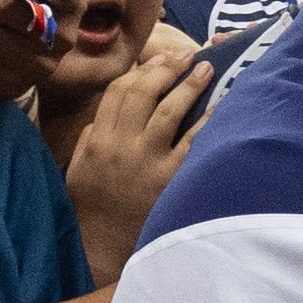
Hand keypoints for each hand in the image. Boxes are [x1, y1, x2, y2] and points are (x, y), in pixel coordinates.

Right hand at [68, 26, 216, 278]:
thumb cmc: (92, 207)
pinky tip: (222, 107)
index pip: (118, 92)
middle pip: (143, 93)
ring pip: (168, 111)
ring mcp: (146, 161)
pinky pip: (192, 142)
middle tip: (186, 56)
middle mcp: (121, 145)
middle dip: (166, 69)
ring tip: (206, 69)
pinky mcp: (168, 179)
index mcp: (99, 139)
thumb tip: (107, 113)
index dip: (141, 71)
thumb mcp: (80, 167)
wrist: (102, 246)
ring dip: (189, 86)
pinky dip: (207, 122)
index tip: (158, 60)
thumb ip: (92, 136)